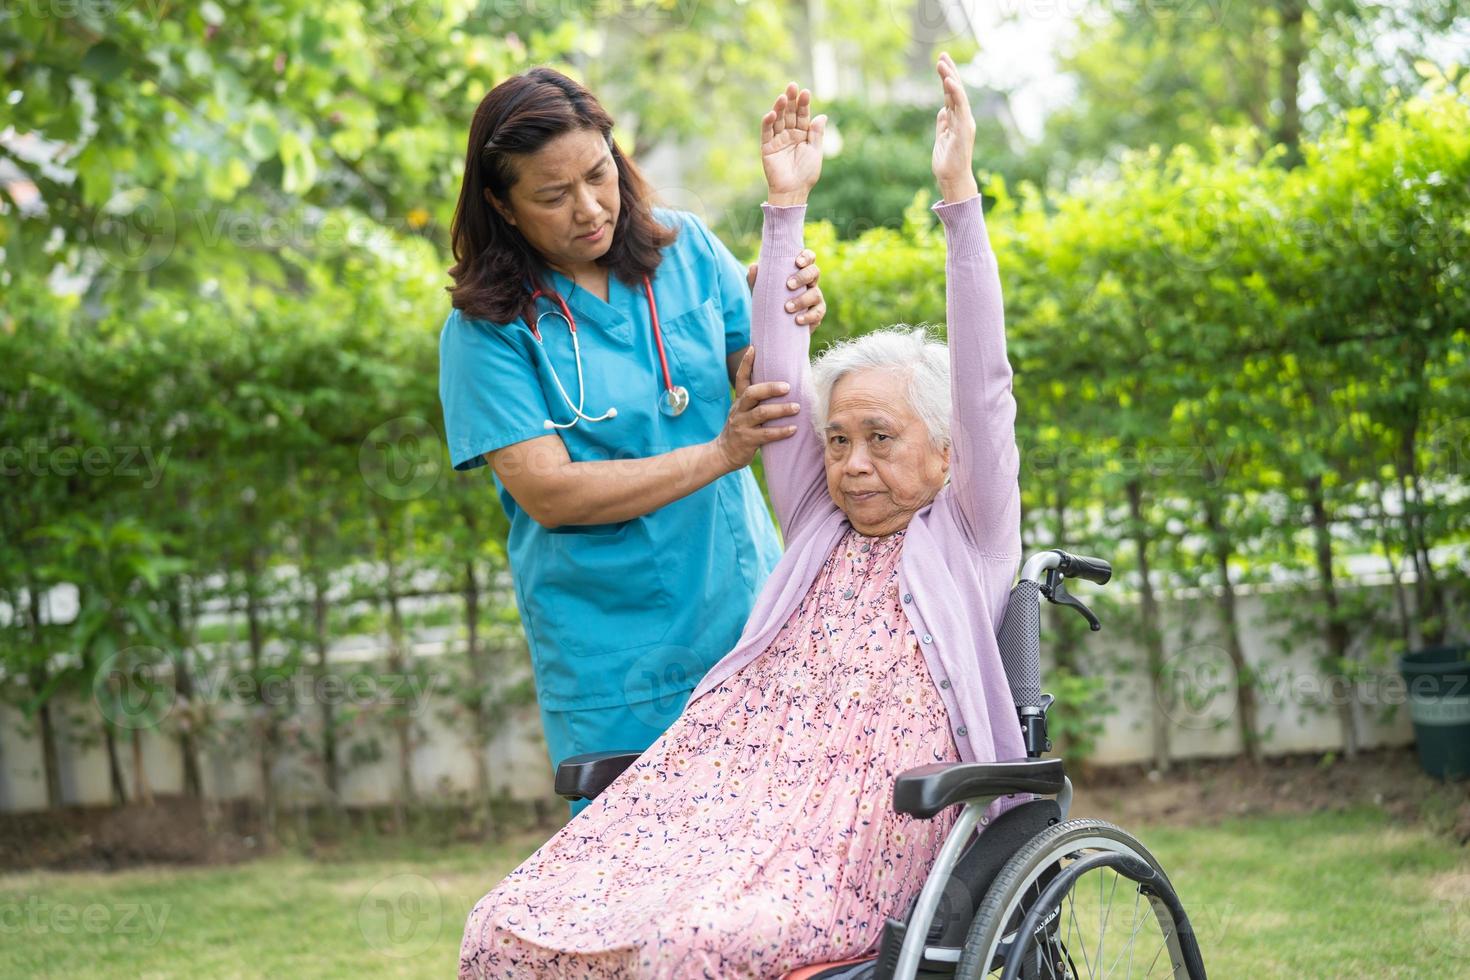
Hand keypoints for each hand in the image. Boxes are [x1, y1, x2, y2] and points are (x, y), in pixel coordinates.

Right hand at [714, 347, 800, 469]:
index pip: (741, 378)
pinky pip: (766, 434)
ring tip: (797, 407)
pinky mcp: (747, 440)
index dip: (746, 363)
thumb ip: (757, 400)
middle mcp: (739, 409)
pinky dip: (781, 431)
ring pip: (761, 413)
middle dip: (770, 388)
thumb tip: (784, 384)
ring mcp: (742, 424)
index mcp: (740, 400)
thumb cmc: (742, 428)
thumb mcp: (744, 411)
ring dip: (781, 409)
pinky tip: (793, 429)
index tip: (753, 348)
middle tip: (788, 386)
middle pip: (752, 393)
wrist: (723, 453)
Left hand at [746, 248, 825, 331]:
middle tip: (789, 285)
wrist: (774, 325)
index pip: (809, 257)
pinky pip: (817, 313)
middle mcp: (810, 282)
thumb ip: (756, 279)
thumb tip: (753, 267)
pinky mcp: (817, 313)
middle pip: (814, 272)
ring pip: (816, 294)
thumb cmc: (770, 300)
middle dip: (803, 277)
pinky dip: (808, 316)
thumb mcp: (761, 290)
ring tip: (787, 307)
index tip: (797, 262)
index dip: (806, 257)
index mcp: (799, 271)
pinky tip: (797, 320)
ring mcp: (816, 298)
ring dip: (802, 300)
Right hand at [761, 82, 825, 206]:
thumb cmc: (806, 174)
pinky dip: (768, 122)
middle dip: (791, 100)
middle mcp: (789, 134)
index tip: (806, 92)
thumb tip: (822, 115)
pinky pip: (766, 132)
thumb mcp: (815, 151)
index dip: (803, 104)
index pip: (802, 115)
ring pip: (778, 120)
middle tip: (793, 86)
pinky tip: (772, 113)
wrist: (793, 191)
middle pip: (789, 114)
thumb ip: (817, 134)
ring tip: (783, 97)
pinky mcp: (767, 147)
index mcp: (802, 135)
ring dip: (779, 108)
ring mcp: (778, 140)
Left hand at [932, 52, 978, 202]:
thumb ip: (943, 124)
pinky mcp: (964, 128)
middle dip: (949, 71)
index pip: (951, 95)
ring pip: (958, 95)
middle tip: (941, 55)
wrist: (951, 179)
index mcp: (957, 119)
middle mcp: (963, 118)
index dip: (946, 78)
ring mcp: (965, 122)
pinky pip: (960, 107)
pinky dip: (955, 93)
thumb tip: (943, 110)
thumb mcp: (941, 138)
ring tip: (942, 62)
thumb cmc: (947, 162)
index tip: (940, 62)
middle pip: (955, 90)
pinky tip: (949, 80)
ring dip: (950, 77)